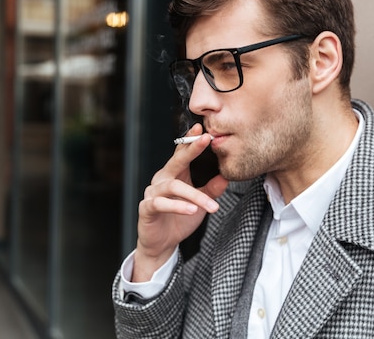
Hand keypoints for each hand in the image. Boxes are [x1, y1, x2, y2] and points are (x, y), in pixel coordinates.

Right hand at [132, 123, 227, 281]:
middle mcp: (162, 179)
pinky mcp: (147, 208)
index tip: (204, 129)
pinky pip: (161, 203)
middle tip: (205, 139)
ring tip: (210, 205)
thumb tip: (226, 177)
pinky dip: (177, 206)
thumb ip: (211, 189)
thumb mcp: (200, 203)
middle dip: (191, 149)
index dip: (191, 140)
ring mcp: (153, 192)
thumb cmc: (179, 219)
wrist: (161, 244)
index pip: (183, 153)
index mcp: (174, 174)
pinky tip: (191, 210)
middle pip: (176, 160)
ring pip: (174, 187)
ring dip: (194, 195)